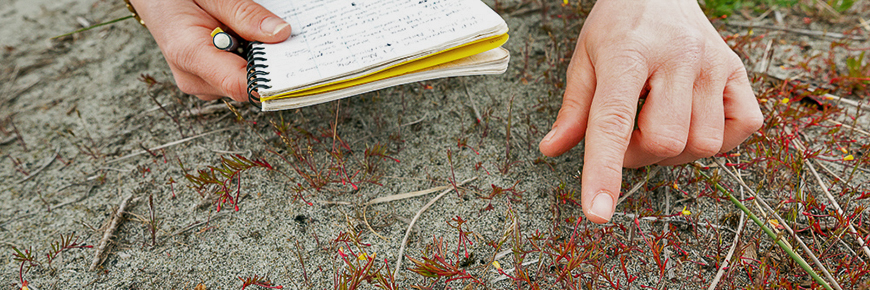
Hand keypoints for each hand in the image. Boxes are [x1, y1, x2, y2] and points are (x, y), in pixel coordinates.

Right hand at [129, 0, 291, 101]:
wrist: (153, 1)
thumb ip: (245, 15)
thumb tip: (280, 33)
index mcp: (189, 54)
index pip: (239, 85)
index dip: (270, 82)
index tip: (292, 69)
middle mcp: (193, 78)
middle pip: (246, 86)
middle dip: (264, 64)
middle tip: (273, 37)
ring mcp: (198, 82)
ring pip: (243, 82)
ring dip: (254, 61)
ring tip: (247, 33)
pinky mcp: (204, 80)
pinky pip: (234, 77)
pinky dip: (245, 60)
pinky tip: (242, 41)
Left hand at [538, 0, 762, 222]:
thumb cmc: (619, 24)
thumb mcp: (584, 58)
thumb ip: (573, 108)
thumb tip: (552, 149)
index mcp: (627, 54)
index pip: (613, 122)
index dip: (604, 171)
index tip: (598, 210)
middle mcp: (676, 57)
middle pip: (664, 140)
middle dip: (638, 155)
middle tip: (627, 135)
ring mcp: (712, 63)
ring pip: (704, 142)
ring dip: (675, 151)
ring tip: (657, 123)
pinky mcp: (738, 69)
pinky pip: (745, 126)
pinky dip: (719, 140)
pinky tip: (693, 120)